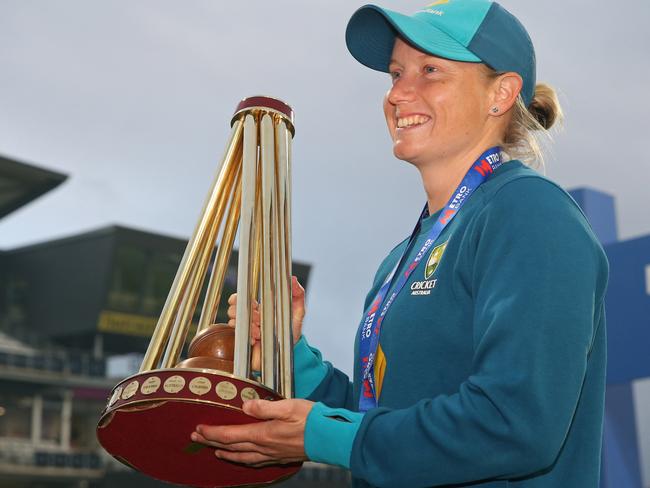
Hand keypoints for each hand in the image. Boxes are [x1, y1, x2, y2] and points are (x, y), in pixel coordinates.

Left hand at [191, 399, 313, 466]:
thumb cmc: (312, 420)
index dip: (212, 432)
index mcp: (263, 433)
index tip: (198, 428)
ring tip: (214, 450)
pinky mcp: (280, 457)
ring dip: (225, 453)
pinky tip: (242, 458)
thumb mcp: (288, 406)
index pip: (231, 434)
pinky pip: (255, 461)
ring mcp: (271, 454)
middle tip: (196, 438)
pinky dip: (242, 460)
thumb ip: (265, 406)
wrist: (330, 438)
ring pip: (241, 457)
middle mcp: (264, 447)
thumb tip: (245, 405)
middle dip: (211, 441)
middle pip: (231, 446)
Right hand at [227, 276, 305, 370]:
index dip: (237, 298)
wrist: (292, 350)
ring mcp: (248, 330)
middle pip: (234, 310)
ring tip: (259, 331)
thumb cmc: (293, 328)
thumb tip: (293, 278)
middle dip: (240, 311)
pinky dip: (248, 337)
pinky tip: (257, 340)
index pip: (241, 298)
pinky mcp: (247, 342)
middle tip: (255, 317)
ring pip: (235, 323)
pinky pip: (240, 338)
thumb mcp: (298, 310)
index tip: (241, 300)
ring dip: (247, 325)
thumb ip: (298, 294)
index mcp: (260, 307)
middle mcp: (251, 318)